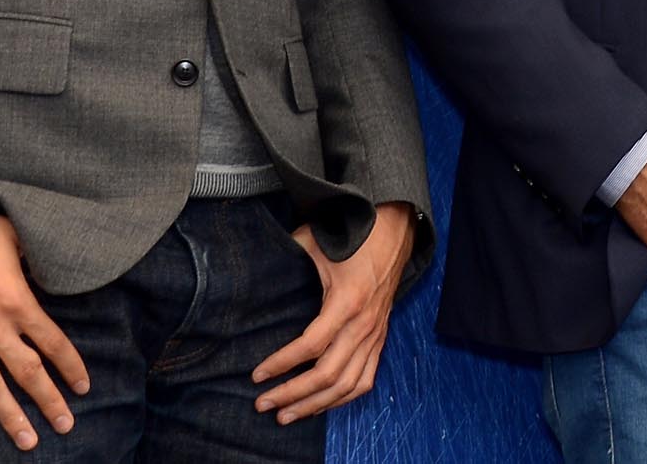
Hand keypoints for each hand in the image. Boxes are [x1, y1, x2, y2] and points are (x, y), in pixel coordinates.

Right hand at [0, 216, 90, 450]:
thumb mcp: (13, 235)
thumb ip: (33, 258)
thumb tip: (50, 265)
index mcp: (17, 299)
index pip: (53, 342)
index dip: (71, 366)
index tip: (83, 386)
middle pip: (28, 372)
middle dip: (49, 400)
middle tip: (65, 425)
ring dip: (10, 417)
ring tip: (28, 441)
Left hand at [251, 203, 413, 424]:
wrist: (395, 230)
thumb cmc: (353, 236)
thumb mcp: (315, 241)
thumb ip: (286, 255)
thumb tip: (252, 268)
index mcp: (348, 301)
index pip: (311, 345)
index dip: (282, 363)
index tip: (257, 375)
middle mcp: (364, 325)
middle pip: (327, 375)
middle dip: (292, 394)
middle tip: (263, 404)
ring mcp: (375, 335)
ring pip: (347, 385)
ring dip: (315, 405)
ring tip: (286, 415)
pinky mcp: (380, 339)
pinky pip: (365, 380)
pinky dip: (342, 399)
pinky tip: (319, 406)